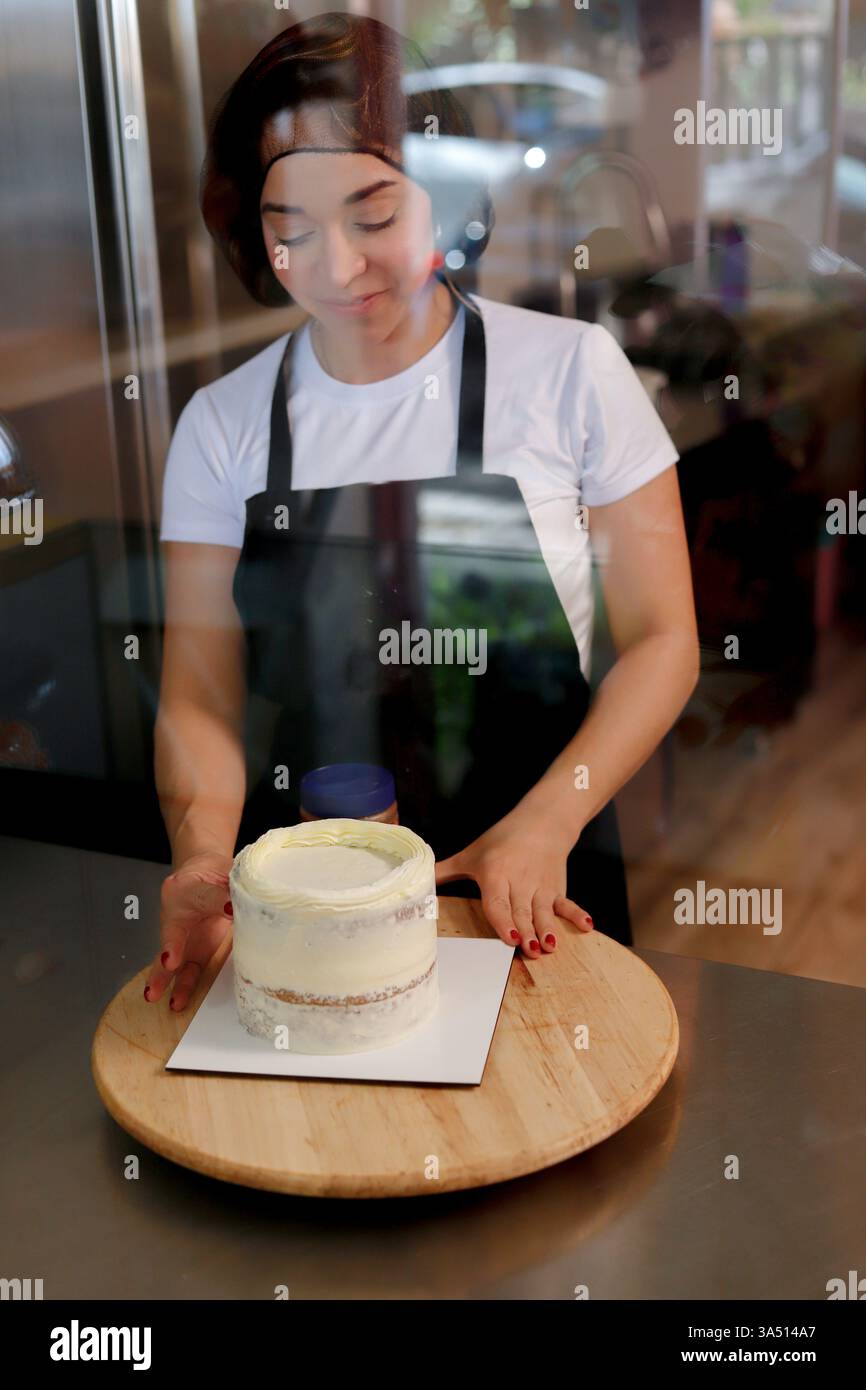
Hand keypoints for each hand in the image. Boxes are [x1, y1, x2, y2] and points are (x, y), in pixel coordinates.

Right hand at [144, 851, 232, 1012]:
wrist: (209, 872)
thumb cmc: (210, 873)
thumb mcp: (218, 876)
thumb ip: (226, 895)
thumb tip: (234, 909)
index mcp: (178, 895)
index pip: (176, 921)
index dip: (173, 944)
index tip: (171, 961)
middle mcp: (177, 920)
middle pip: (167, 947)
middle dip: (161, 970)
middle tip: (153, 991)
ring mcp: (186, 937)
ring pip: (177, 963)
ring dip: (174, 984)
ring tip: (171, 1005)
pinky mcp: (198, 949)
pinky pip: (191, 969)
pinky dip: (187, 985)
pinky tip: (181, 1001)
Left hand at [435, 812, 593, 958]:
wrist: (541, 821)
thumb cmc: (502, 839)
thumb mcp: (471, 853)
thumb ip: (444, 871)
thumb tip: (416, 883)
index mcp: (496, 875)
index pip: (498, 902)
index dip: (503, 921)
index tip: (510, 937)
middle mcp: (520, 882)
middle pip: (522, 912)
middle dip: (527, 933)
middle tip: (531, 951)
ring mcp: (541, 887)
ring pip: (544, 912)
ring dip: (549, 930)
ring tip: (551, 947)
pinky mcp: (557, 888)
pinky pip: (567, 903)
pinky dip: (576, 914)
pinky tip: (586, 926)